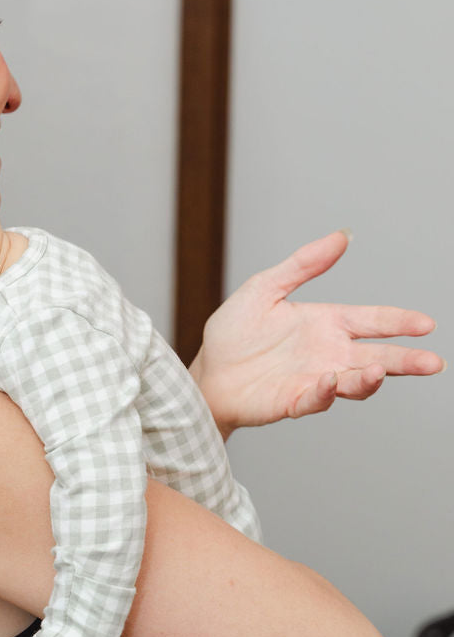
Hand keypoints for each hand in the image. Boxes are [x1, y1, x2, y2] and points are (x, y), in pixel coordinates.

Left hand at [190, 230, 444, 434]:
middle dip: (406, 360)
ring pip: (353, 382)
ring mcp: (313, 379)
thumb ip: (303, 265)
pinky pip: (316, 398)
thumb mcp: (265, 287)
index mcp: (326, 323)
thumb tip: (341, 236)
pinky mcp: (293, 400)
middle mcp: (327, 353)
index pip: (373, 320)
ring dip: (369, 378)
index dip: (400, 321)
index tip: (426, 324)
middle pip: (377, 356)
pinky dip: (325, 392)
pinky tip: (332, 381)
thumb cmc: (233, 334)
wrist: (205, 371)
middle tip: (433, 362)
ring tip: (379, 370)